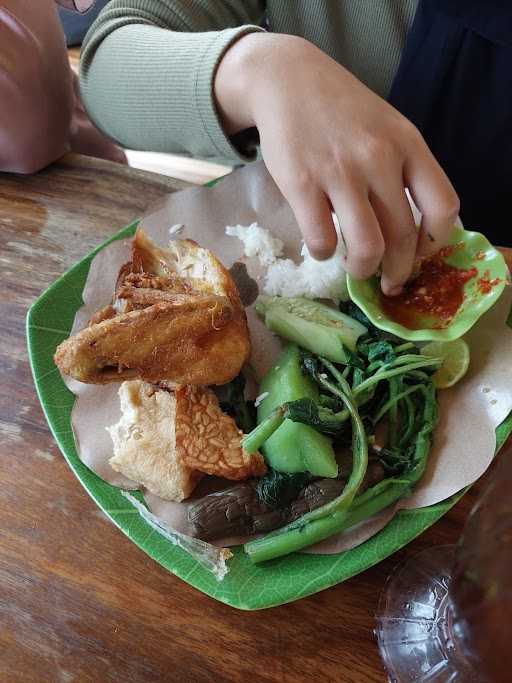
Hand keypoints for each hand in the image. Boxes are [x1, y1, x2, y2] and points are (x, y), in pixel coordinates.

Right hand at [215, 34, 459, 294]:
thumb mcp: (388, 128)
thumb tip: (412, 232)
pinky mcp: (302, 183)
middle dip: (396, 273)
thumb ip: (405, 170)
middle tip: (386, 282)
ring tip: (354, 267)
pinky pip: (322, 240)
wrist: (290, 79)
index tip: (419, 256)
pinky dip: (324, 253)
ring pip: (366, 247)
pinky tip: (322, 245)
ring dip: (361, 270)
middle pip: (403, 238)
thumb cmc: (342, 111)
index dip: (435, 244)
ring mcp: (340, 172)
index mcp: (408, 145)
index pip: (443, 207)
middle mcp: (379, 159)